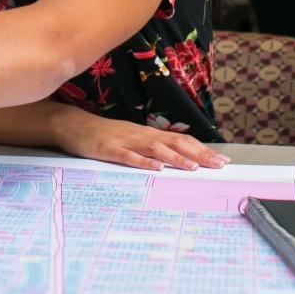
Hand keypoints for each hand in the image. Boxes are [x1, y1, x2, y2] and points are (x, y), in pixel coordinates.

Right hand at [54, 113, 230, 171]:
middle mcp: (141, 135)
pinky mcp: (109, 149)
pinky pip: (129, 157)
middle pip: (175, 142)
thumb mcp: (131, 139)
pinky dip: (144, 162)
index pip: (181, 140)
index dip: (202, 150)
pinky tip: (156, 168)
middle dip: (198, 154)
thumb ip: (151, 147)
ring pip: (155, 148)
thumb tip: (175, 158)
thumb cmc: (104, 135)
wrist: (73, 124)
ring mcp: (125, 141)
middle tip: (218, 165)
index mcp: (148, 134)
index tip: (221, 161)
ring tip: (193, 167)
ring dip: (176, 158)